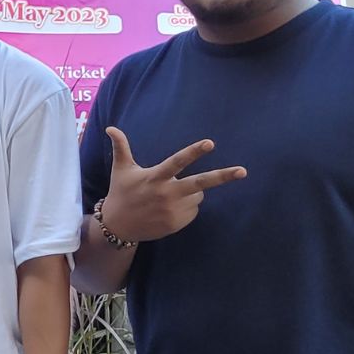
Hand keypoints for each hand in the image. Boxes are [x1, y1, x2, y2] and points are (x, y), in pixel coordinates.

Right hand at [96, 128, 246, 243]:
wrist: (117, 226)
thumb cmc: (121, 192)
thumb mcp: (121, 170)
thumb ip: (121, 147)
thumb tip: (110, 127)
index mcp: (155, 177)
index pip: (178, 162)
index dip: (194, 152)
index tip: (210, 143)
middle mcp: (166, 194)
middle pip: (200, 183)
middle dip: (222, 176)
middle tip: (243, 171)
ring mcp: (173, 210)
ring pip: (198, 195)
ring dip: (191, 192)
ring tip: (170, 195)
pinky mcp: (176, 223)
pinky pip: (194, 210)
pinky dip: (187, 207)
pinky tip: (170, 208)